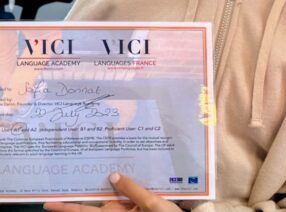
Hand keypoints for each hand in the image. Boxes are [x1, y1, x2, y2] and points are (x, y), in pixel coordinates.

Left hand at [43, 172, 182, 211]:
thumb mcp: (153, 204)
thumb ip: (133, 189)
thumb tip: (113, 176)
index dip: (66, 208)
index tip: (47, 203)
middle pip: (96, 203)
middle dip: (82, 191)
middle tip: (67, 175)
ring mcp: (128, 211)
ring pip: (112, 196)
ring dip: (106, 183)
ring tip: (95, 163)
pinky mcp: (140, 206)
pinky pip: (128, 194)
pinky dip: (125, 183)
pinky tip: (123, 168)